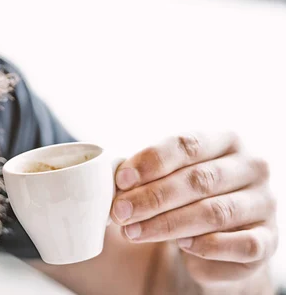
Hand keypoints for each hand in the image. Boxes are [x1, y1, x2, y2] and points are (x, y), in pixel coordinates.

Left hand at [111, 132, 277, 285]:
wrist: (222, 237)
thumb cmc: (188, 195)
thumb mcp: (171, 176)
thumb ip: (149, 175)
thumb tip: (118, 184)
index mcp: (225, 141)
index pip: (187, 145)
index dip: (151, 161)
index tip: (121, 180)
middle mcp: (251, 166)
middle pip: (198, 180)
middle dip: (152, 197)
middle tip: (120, 211)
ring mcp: (264, 202)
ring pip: (214, 212)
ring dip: (168, 224)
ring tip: (134, 231)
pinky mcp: (269, 239)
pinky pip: (240, 244)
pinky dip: (208, 246)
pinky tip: (183, 246)